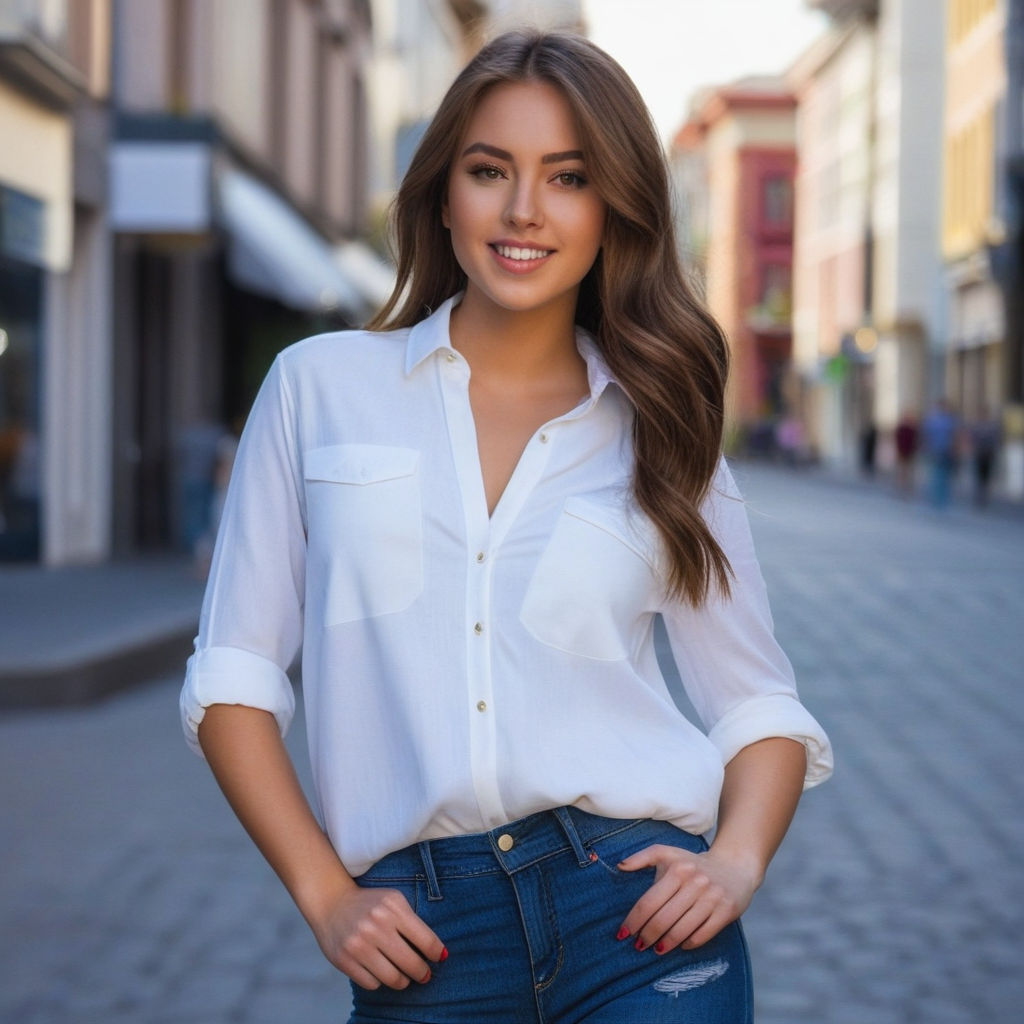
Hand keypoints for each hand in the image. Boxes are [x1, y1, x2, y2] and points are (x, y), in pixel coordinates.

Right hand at [310, 883, 446, 989]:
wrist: (332, 903)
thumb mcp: (394, 901)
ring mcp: (359, 944)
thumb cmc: (371, 904)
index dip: (437, 953)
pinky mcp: (344, 960)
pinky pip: (372, 984)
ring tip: (404, 977)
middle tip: (424, 975)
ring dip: (403, 981)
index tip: (439, 958)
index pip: (426, 940)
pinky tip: (379, 971)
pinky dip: (379, 981)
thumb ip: (414, 923)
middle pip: (411, 964)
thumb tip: (439, 953)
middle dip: (423, 973)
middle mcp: (376, 925)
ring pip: (393, 979)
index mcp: (393, 907)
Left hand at [616, 844, 760, 953]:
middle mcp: (695, 883)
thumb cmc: (692, 863)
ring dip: (666, 944)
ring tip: (656, 949)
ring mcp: (712, 898)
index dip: (633, 921)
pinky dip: (689, 943)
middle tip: (638, 945)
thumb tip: (619, 866)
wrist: (733, 866)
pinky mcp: (726, 911)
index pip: (648, 902)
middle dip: (647, 936)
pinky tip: (680, 946)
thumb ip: (641, 857)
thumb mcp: (667, 853)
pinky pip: (703, 934)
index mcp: (677, 869)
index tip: (622, 934)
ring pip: (682, 930)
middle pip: (663, 919)